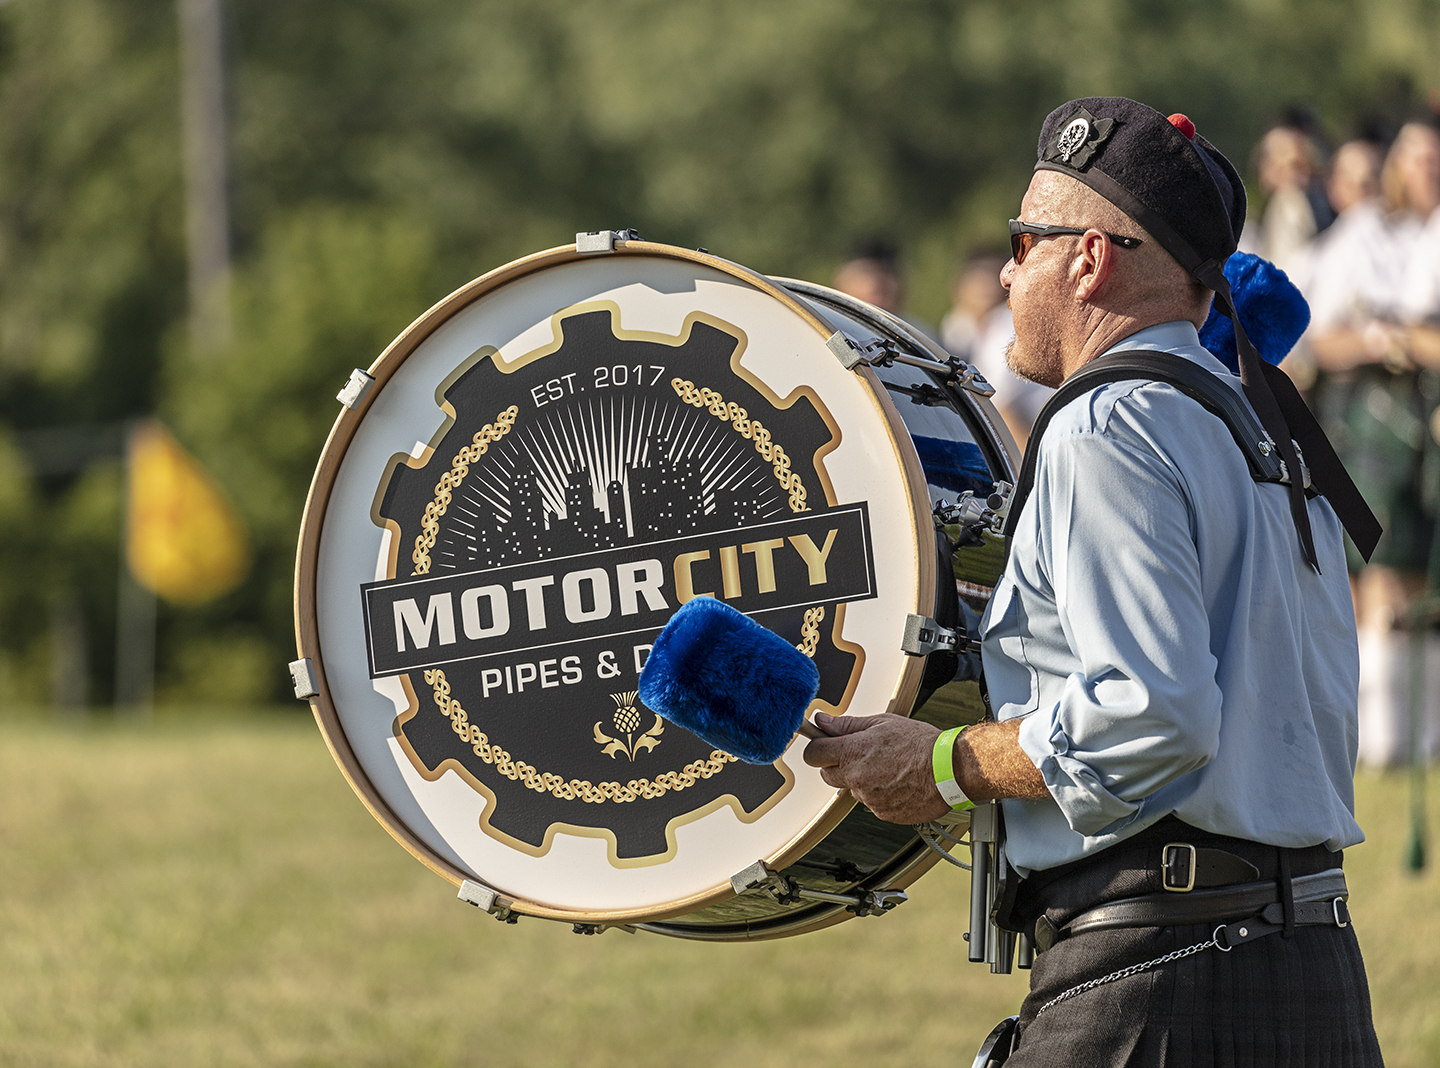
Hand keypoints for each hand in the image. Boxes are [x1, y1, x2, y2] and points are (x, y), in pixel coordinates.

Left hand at [802, 711, 950, 824]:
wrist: (950, 771)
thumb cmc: (921, 744)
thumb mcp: (883, 723)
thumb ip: (847, 725)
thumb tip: (823, 722)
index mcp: (853, 752)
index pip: (812, 754)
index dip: (817, 747)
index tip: (822, 744)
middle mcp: (857, 777)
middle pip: (827, 774)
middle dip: (836, 764)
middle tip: (858, 754)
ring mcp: (868, 798)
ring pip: (851, 789)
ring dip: (861, 779)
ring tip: (887, 767)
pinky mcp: (882, 813)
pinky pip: (870, 802)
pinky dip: (878, 793)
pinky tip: (896, 781)